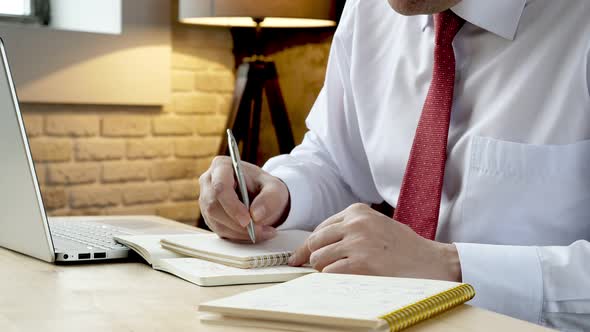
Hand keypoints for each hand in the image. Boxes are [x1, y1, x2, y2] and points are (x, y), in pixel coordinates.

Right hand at [199, 156, 289, 241]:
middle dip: (237, 223)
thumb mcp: (275, 188)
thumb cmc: (266, 187)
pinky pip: (219, 230)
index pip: (220, 186)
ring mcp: (206, 200)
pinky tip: (253, 233)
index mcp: (221, 166)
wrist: (262, 197)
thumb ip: (269, 198)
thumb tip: (256, 214)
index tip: (248, 220)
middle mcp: (209, 182)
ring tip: (263, 232)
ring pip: (216, 221)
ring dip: (240, 232)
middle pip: (214, 206)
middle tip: (259, 230)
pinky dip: (238, 235)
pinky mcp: (209, 216)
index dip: (232, 205)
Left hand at [289, 203, 461, 281]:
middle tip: (312, 267)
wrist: (430, 261)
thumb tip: (318, 243)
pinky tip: (343, 279)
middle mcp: (355, 223)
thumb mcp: (375, 224)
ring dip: (322, 269)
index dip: (309, 244)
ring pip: (318, 258)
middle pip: (315, 241)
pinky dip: (331, 278)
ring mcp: (357, 242)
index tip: (300, 255)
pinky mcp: (360, 263)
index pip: (321, 228)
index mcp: (357, 211)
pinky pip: (329, 272)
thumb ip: (349, 227)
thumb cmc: (403, 245)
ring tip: (337, 273)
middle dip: (311, 257)